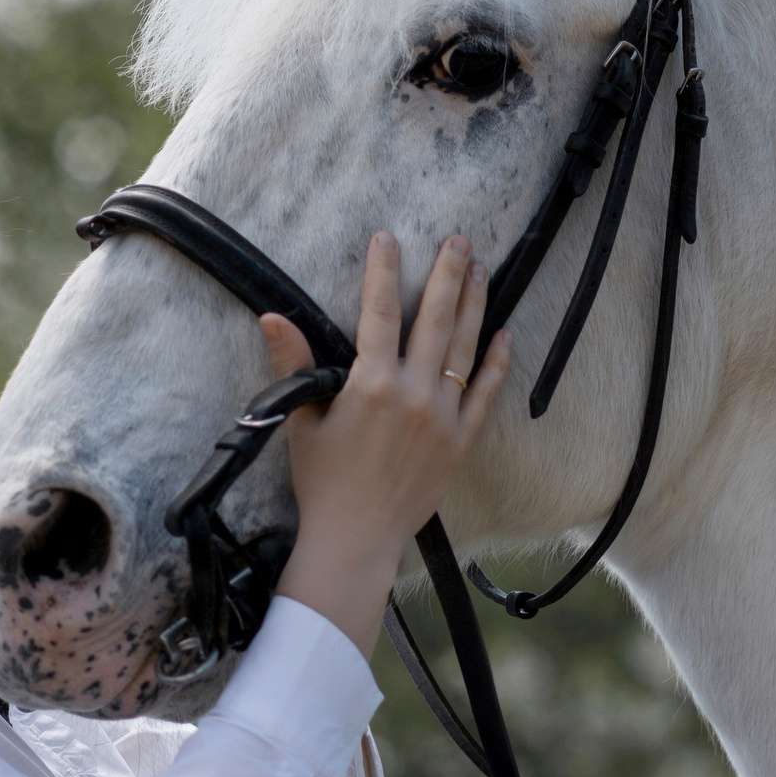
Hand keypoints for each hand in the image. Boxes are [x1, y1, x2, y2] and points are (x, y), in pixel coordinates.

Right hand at [258, 231, 513, 654]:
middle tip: (460, 240)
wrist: (357, 538)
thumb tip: (270, 317)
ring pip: (466, 349)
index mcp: (371, 384)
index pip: (379, 312)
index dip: (383, 271)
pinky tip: (505, 333)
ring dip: (475, 306)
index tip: (388, 238)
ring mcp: (443, 417)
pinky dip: (497, 363)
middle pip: (435, 320)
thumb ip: (293, 363)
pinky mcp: (460, 441)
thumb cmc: (322, 482)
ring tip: (482, 271)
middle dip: (447, 275)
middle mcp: (413, 394)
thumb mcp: (301, 419)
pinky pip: (486, 394)